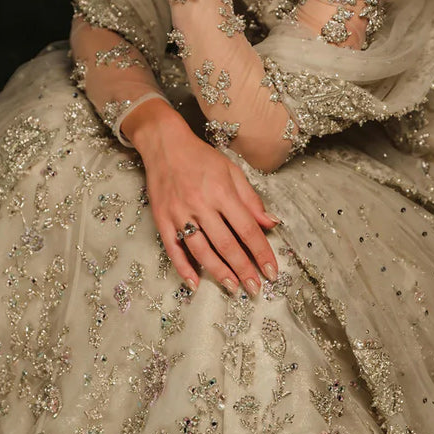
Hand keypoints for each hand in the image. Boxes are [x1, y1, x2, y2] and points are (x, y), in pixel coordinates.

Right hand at [123, 99, 278, 295]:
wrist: (165, 144)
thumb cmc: (201, 157)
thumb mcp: (232, 170)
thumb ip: (251, 199)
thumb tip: (271, 223)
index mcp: (222, 192)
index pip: (247, 229)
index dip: (261, 252)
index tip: (271, 271)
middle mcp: (201, 204)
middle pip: (226, 244)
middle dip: (243, 269)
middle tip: (255, 289)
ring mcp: (179, 213)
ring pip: (201, 250)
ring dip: (218, 272)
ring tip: (233, 288)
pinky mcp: (162, 219)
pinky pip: (173, 248)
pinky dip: (183, 268)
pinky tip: (195, 283)